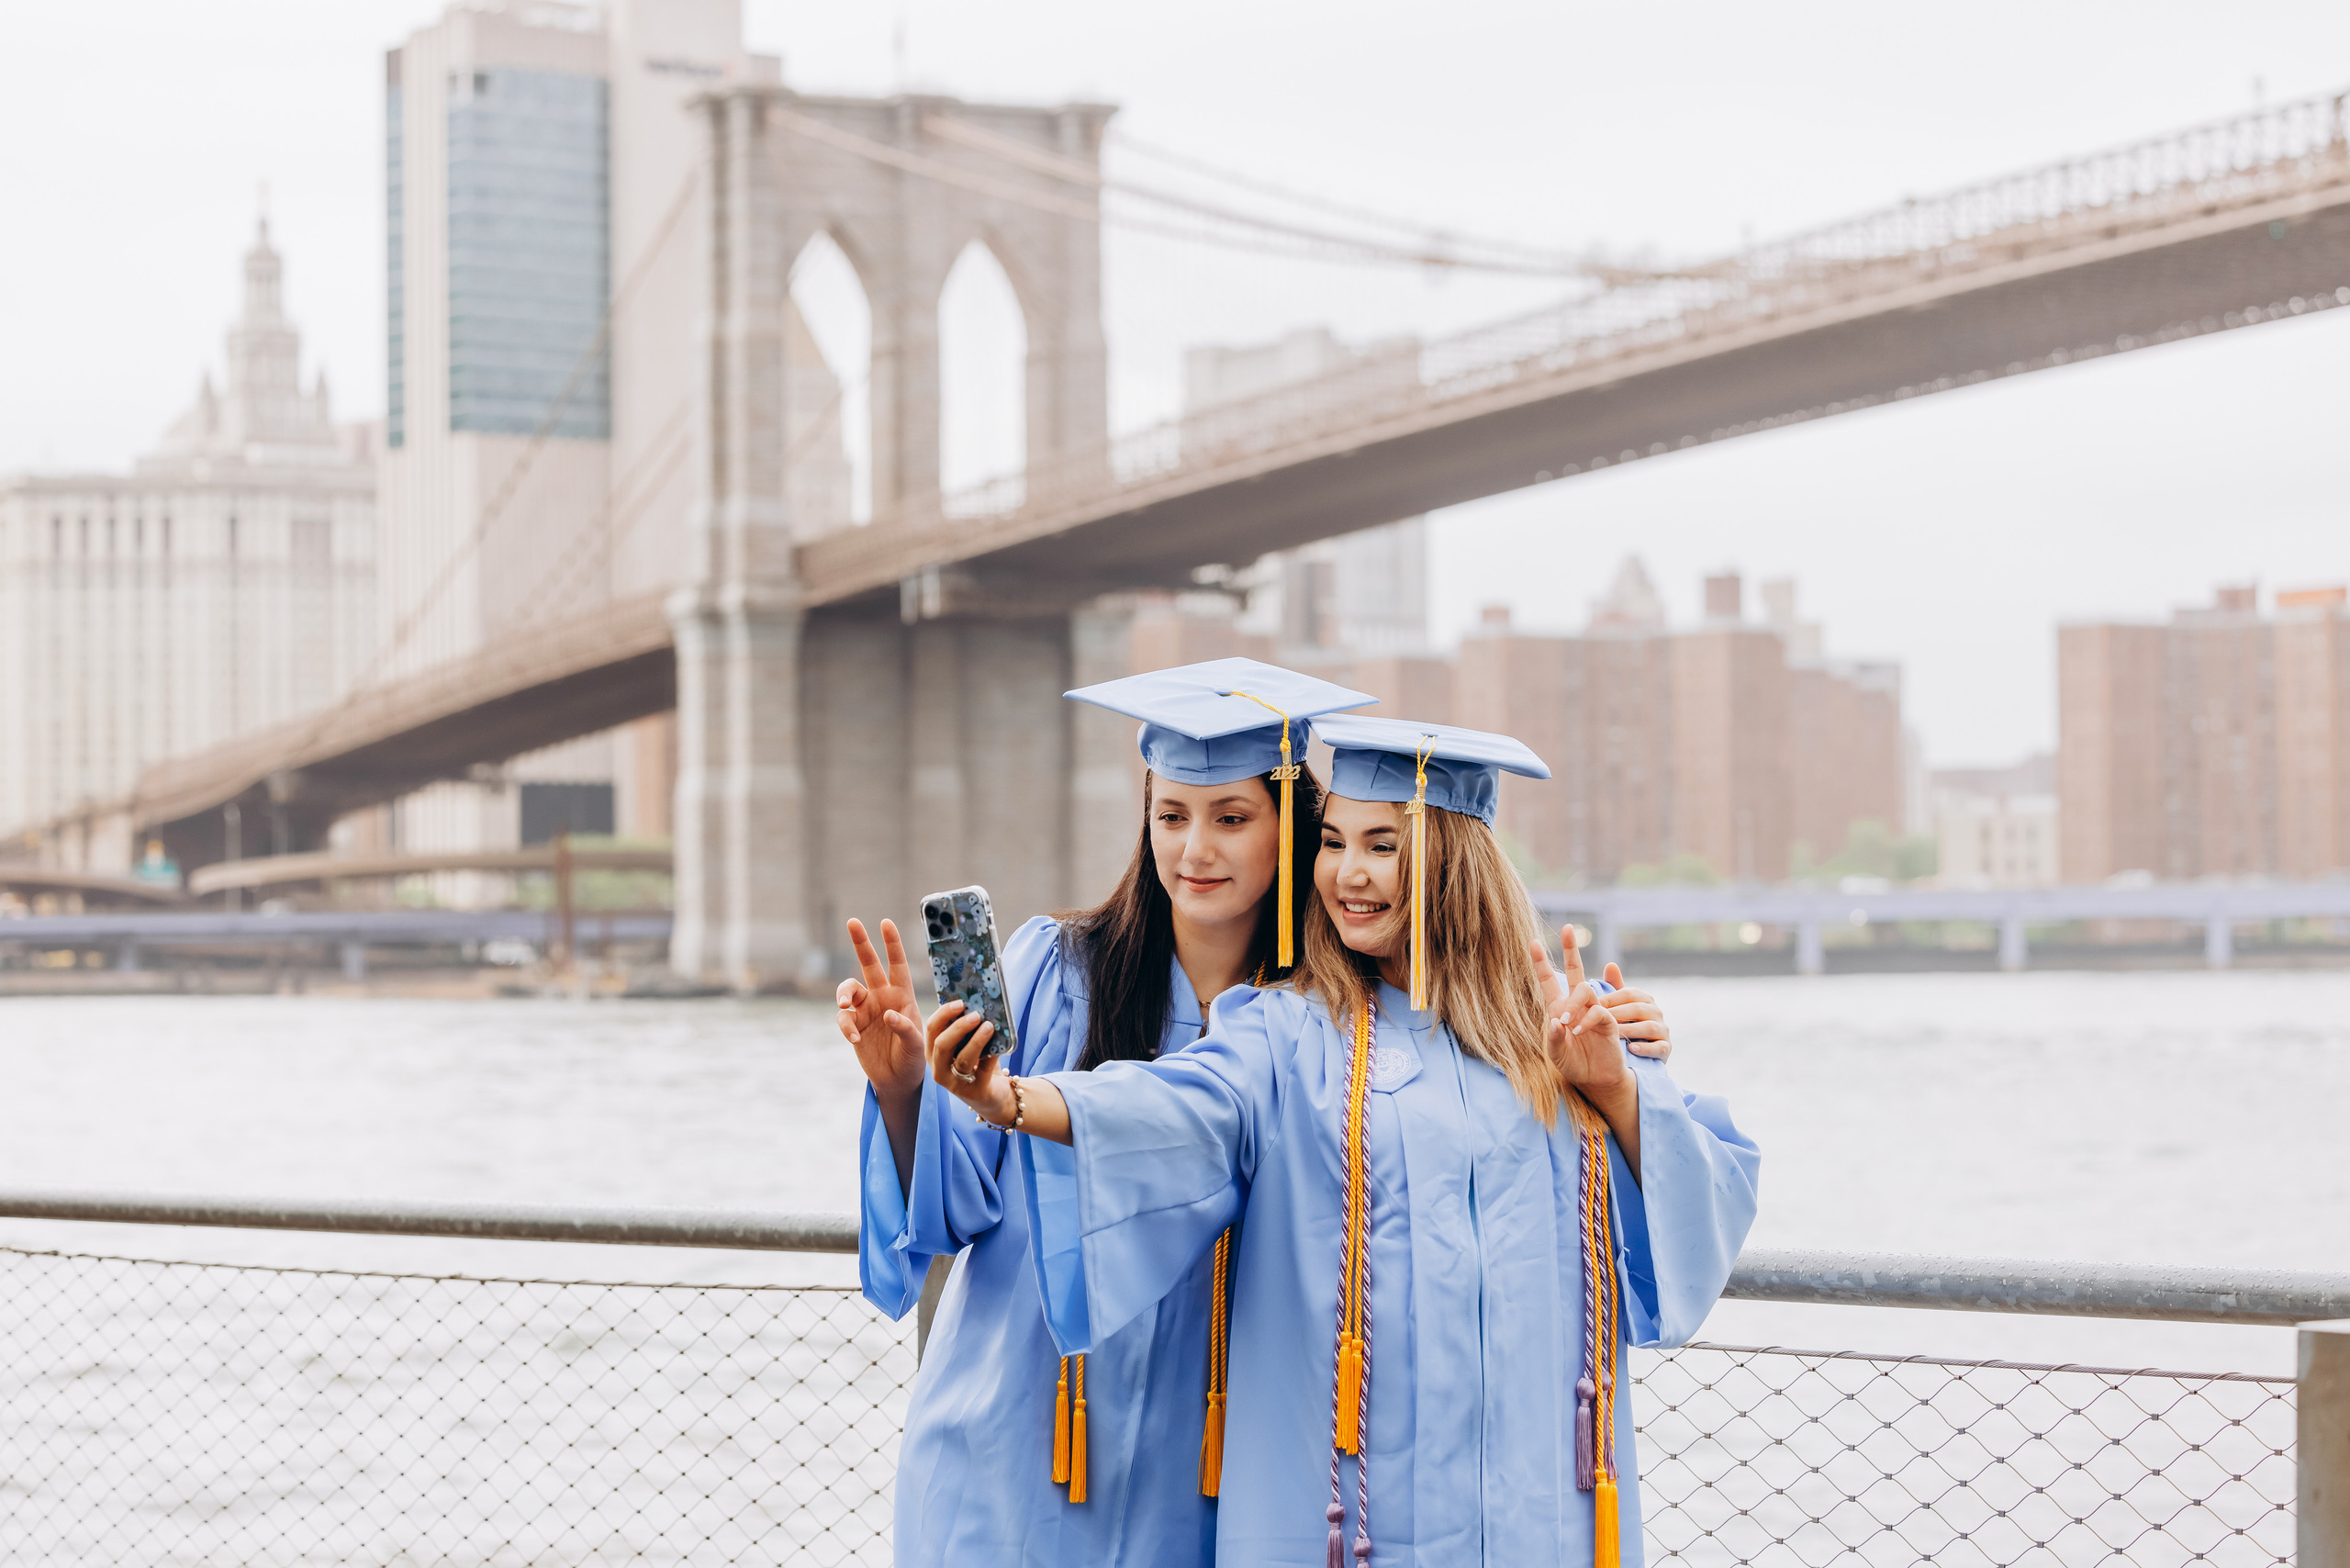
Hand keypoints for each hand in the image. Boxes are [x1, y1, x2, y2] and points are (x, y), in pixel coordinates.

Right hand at [836, 919, 925, 1107]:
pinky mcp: (853, 1026)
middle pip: (869, 964)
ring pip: (848, 988)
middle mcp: (882, 997)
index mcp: (903, 995)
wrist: (898, 1080)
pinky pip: (843, 1019)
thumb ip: (905, 1027)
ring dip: (843, 993)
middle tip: (853, 921)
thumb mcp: (917, 1044)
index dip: (892, 944)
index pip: (897, 964)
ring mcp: (866, 1010)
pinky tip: (855, 1039)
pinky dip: (845, 1026)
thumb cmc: (914, 1059)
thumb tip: (888, 1014)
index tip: (886, 922)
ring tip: (844, 1005)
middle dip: (861, 942)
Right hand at [928, 1000, 1018, 1127]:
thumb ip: (968, 1029)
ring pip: (962, 1059)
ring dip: (976, 1040)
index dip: (943, 1014)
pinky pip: (984, 1070)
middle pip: (941, 1044)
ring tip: (989, 1026)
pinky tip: (1000, 1045)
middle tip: (976, 1015)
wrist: (993, 1096)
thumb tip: (978, 1004)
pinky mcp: (975, 1091)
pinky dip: (992, 1055)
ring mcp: (955, 1083)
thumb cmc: (978, 1064)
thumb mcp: (968, 1046)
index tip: (960, 1002)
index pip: (931, 1029)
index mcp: (934, 1053)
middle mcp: (939, 1069)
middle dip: (959, 1027)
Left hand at [1533, 925, 1629, 1098]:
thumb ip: (1552, 1039)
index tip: (1533, 943)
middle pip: (1576, 971)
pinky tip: (1577, 1032)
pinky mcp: (1608, 1022)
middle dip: (1571, 949)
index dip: (1541, 963)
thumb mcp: (1556, 1054)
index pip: (1549, 981)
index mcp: (1559, 1009)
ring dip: (1573, 1004)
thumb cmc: (1574, 1065)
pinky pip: (1597, 1012)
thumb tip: (1555, 1021)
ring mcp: (1593, 1011)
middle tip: (1568, 928)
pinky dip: (1586, 1020)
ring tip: (1565, 1023)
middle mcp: (1577, 1005)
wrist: (1596, 1079)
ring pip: (1585, 991)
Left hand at [1599, 960, 1670, 1062]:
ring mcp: (1662, 1030)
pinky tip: (1632, 1049)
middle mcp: (1656, 1012)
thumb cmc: (1625, 1025)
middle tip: (1598, 1021)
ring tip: (1614, 1035)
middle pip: (1637, 1009)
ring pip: (1648, 1027)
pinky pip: (1659, 1047)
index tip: (1591, 1006)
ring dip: (1630, 1030)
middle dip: (1617, 1015)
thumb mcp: (1619, 1006)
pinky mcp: (1665, 1048)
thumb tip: (1610, 964)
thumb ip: (1614, 987)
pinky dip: (1646, 1048)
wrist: (1634, 1058)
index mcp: (1644, 999)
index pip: (1628, 994)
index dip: (1610, 999)